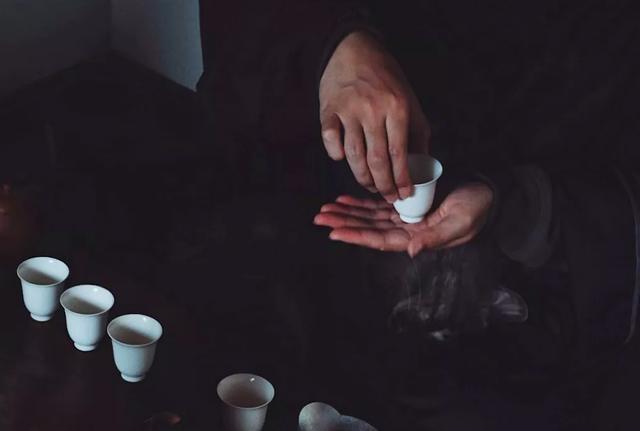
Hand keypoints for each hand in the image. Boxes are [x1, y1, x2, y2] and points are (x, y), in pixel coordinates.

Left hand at [313, 182, 493, 256]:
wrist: (487, 191)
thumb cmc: (477, 208)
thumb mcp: (460, 223)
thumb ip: (434, 237)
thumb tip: (410, 252)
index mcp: (417, 238)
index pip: (380, 240)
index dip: (357, 236)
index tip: (334, 232)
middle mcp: (406, 230)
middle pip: (369, 229)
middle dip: (344, 223)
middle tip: (319, 217)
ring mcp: (405, 216)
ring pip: (370, 216)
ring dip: (348, 212)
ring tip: (326, 208)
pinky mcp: (407, 202)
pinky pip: (379, 204)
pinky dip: (361, 202)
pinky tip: (344, 199)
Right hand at [319, 31, 430, 202]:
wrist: (354, 50)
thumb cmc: (386, 79)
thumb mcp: (409, 100)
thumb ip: (417, 131)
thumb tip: (422, 164)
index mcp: (396, 108)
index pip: (399, 154)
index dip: (401, 179)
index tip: (404, 194)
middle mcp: (372, 110)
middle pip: (376, 160)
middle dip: (382, 185)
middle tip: (387, 196)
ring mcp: (348, 110)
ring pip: (353, 156)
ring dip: (362, 177)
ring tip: (369, 185)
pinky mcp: (328, 110)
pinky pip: (330, 141)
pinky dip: (336, 154)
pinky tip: (344, 159)